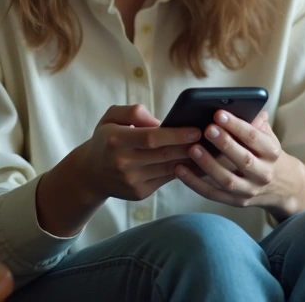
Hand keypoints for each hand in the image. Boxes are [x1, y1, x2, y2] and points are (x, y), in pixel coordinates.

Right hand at [74, 104, 201, 201]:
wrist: (91, 173)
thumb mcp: (111, 117)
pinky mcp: (139, 193)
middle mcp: (123, 162)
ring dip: (192, 160)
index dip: (176, 134)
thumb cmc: (106, 139)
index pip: (151, 138)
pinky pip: (167, 180)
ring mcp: (132, 181)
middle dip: (190, 147)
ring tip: (211, 150)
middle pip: (164, 154)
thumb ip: (133, 111)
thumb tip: (159, 121)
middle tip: (213, 139)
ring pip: (169, 169)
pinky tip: (199, 163)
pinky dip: (185, 171)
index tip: (197, 129)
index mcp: (115, 140)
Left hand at [175, 110, 304, 220]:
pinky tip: (180, 170)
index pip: (254, 138)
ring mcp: (250, 190)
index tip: (218, 114)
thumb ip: (255, 122)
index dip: (236, 126)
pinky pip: (213, 194)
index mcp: (272, 153)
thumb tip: (240, 106)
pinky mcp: (237, 202)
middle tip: (206, 129)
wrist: (284, 186)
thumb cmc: (268, 154)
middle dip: (224, 144)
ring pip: (227, 180)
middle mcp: (264, 174)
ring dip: (208, 164)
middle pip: (243, 160)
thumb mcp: (268, 137)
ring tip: (192, 149)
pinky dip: (195, 183)